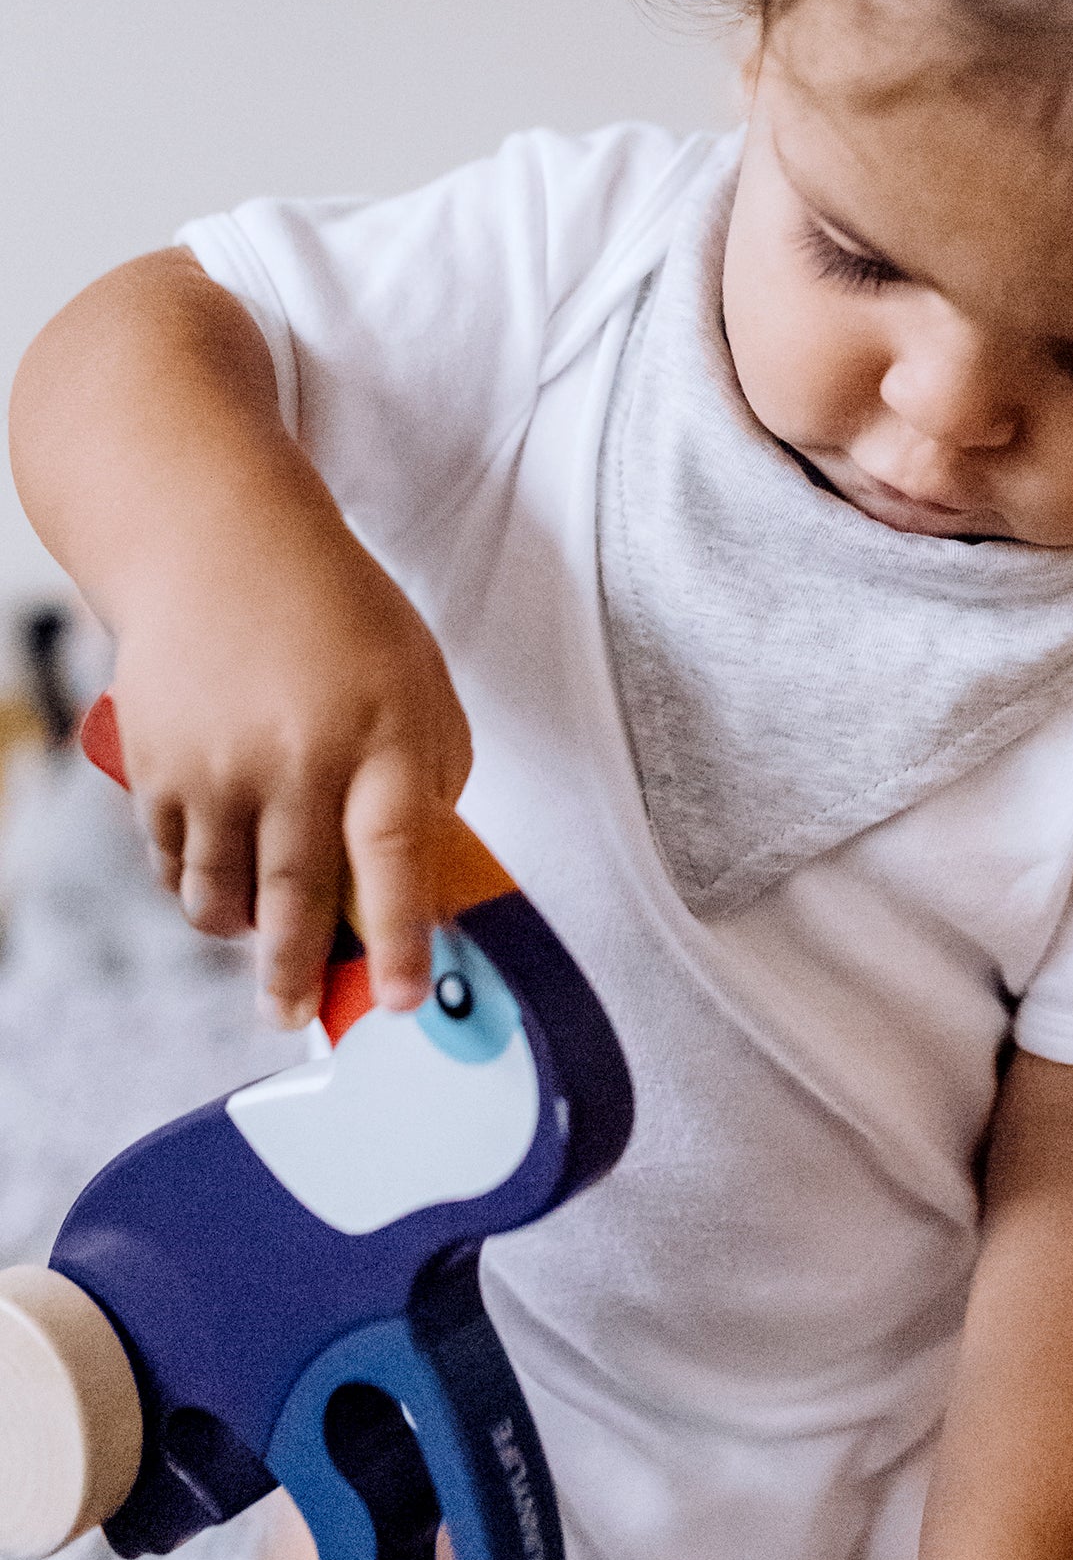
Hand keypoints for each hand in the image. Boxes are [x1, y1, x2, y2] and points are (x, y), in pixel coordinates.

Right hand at [112, 479, 471, 1028]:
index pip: (397, 856)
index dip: (401, 938)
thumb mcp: (418, 680)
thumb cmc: (334, 614)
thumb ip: (428, 775)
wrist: (219, 544)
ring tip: (259, 936)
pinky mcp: (157, 767)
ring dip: (242, 929)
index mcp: (381, 734)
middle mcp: (299, 756)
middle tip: (298, 1015)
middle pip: (298, 897)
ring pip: (224, 895)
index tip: (404, 998)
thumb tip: (417, 874)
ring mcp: (219, 765)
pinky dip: (196, 883)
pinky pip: (173, 863)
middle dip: (298, 974)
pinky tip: (217, 872)